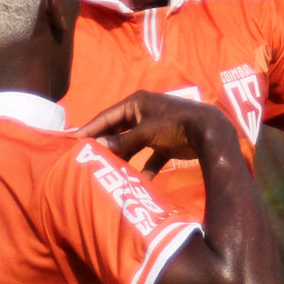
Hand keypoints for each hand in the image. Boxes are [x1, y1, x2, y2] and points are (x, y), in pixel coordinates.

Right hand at [80, 90, 233, 173]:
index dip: (91, 128)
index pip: (107, 116)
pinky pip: (151, 156)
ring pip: (133, 144)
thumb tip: (98, 144)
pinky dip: (145, 167)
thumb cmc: (173, 124)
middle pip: (118, 130)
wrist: (208, 131)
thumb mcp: (144, 132)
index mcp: (136, 103)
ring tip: (110, 170)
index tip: (74, 140)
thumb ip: (121, 140)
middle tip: (89, 157)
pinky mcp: (166, 143)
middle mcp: (143, 113)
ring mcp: (155, 128)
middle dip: (107, 144)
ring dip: (124, 157)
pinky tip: (139, 179)